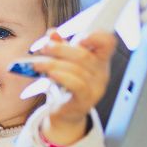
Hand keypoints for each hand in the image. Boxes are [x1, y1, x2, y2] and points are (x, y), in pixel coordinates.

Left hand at [31, 30, 116, 145]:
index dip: (96, 36)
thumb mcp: (64, 62)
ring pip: (76, 69)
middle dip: (61, 49)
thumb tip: (52, 33)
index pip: (108, 42)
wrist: (65, 112)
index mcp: (99, 59)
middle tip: (44, 48)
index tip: (78, 37)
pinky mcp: (86, 100)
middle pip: (85, 55)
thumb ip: (60, 46)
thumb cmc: (66, 84)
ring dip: (53, 63)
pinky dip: (62, 76)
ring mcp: (96, 87)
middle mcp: (102, 72)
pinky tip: (50, 74)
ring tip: (37, 64)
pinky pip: (76, 85)